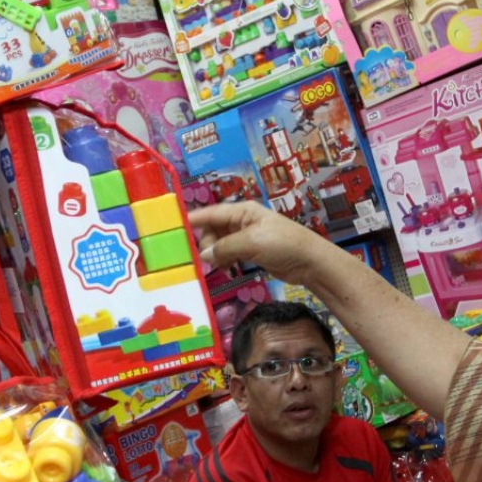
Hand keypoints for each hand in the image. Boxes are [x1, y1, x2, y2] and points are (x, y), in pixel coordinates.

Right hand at [190, 202, 339, 286]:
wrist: (309, 262)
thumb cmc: (282, 244)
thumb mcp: (250, 243)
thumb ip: (224, 248)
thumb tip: (203, 256)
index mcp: (242, 211)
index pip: (210, 213)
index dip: (192, 220)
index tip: (172, 229)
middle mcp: (242, 221)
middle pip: (213, 230)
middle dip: (205, 244)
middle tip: (202, 261)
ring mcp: (247, 237)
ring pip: (220, 243)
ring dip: (214, 255)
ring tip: (213, 268)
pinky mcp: (252, 252)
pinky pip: (230, 254)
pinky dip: (224, 261)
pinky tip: (224, 270)